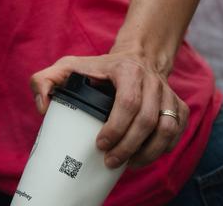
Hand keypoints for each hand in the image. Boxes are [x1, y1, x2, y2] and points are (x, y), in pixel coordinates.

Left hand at [30, 51, 187, 169]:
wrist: (136, 58)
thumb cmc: (98, 67)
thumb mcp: (68, 66)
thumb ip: (44, 80)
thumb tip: (43, 107)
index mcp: (127, 70)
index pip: (127, 102)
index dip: (115, 128)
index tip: (99, 144)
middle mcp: (152, 81)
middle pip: (148, 120)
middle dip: (128, 146)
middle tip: (110, 161)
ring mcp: (169, 94)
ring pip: (167, 129)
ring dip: (148, 152)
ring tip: (128, 163)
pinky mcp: (179, 106)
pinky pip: (177, 132)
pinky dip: (162, 149)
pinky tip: (143, 157)